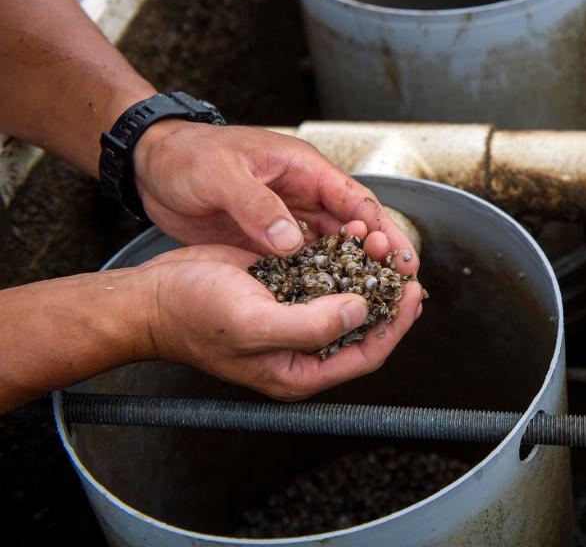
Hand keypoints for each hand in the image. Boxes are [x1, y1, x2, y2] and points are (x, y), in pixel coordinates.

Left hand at [132, 120, 418, 276]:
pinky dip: (324, 277)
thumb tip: (292, 242)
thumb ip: (257, 207)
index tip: (400, 258)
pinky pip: (306, 260)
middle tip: (402, 286)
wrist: (150, 165)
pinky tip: (334, 300)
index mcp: (303, 169)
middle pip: (356, 227)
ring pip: (335, 246)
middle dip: (381, 255)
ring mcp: (288, 217)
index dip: (383, 230)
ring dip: (356, 270)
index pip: (356, 200)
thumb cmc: (186, 156)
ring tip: (377, 299)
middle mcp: (304, 194)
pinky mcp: (270, 238)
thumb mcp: (220, 175)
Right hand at [139, 244, 422, 399]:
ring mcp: (294, 316)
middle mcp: (302, 347)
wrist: (153, 295)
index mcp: (300, 371)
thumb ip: (311, 326)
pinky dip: (342, 257)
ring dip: (367, 270)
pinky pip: (325, 275)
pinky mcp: (284, 288)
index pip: (366, 355)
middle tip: (402, 262)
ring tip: (380, 242)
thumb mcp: (255, 324)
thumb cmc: (194, 316)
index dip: (394, 326)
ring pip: (347, 296)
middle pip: (363, 326)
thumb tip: (360, 312)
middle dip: (385, 294)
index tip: (412, 293)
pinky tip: (353, 235)